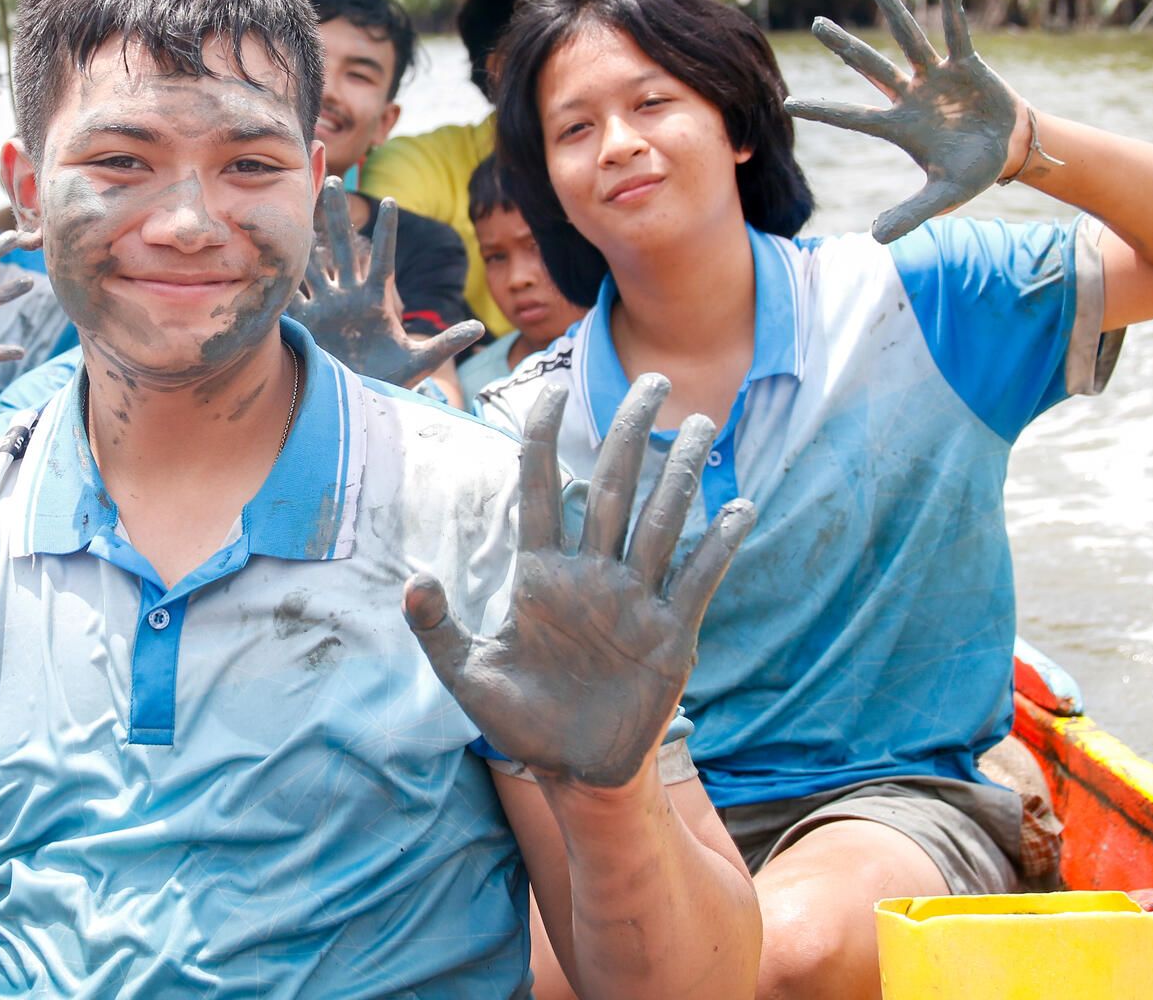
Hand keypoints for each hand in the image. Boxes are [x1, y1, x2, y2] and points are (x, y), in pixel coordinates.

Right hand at [288, 178, 483, 388]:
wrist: (358, 401)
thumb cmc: (390, 380)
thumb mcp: (420, 361)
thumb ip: (446, 342)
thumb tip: (480, 329)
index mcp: (377, 299)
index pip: (383, 258)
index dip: (388, 232)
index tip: (392, 201)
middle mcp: (348, 296)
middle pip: (343, 247)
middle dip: (336, 214)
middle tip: (331, 180)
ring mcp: (325, 308)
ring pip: (313, 263)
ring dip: (305, 237)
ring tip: (296, 206)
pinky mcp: (307, 324)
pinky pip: (291, 297)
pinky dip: (281, 278)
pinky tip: (269, 255)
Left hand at [404, 375, 752, 790]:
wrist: (574, 772)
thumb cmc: (520, 721)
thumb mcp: (467, 676)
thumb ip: (437, 629)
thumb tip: (415, 580)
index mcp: (540, 573)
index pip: (540, 487)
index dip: (543, 438)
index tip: (552, 389)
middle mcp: (591, 573)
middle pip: (612, 486)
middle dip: (629, 432)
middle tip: (654, 379)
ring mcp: (633, 600)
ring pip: (661, 521)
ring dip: (680, 473)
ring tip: (700, 424)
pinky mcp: (670, 635)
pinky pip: (697, 580)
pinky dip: (718, 546)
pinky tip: (737, 508)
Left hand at [789, 0, 1023, 243]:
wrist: (1008, 151)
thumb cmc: (969, 172)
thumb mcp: (942, 197)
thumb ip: (910, 215)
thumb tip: (875, 239)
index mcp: (898, 126)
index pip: (851, 117)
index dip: (822, 110)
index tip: (788, 103)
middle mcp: (910, 95)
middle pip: (870, 66)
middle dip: (844, 46)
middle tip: (816, 23)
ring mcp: (936, 77)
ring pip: (910, 40)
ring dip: (896, 14)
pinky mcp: (967, 65)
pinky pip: (958, 34)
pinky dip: (953, 10)